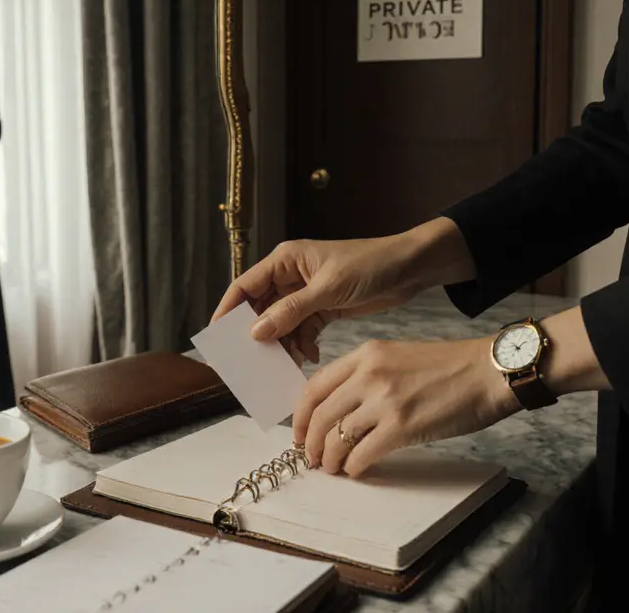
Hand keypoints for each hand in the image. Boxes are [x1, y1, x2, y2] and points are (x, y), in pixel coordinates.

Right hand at [211, 218, 475, 364]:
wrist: (410, 268)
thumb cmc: (370, 265)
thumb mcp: (329, 289)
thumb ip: (291, 311)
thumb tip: (255, 331)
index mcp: (286, 261)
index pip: (245, 286)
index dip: (228, 310)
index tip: (217, 337)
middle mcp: (291, 277)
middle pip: (260, 308)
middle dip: (256, 334)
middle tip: (250, 363)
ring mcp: (307, 294)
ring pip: (281, 324)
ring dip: (281, 344)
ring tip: (282, 367)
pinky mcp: (323, 309)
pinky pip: (302, 331)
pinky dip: (302, 346)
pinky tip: (310, 358)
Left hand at [292, 337, 519, 477]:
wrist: (487, 372)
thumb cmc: (449, 367)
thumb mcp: (397, 356)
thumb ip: (366, 376)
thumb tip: (341, 409)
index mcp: (365, 354)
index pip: (313, 387)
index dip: (300, 416)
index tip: (300, 433)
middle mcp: (368, 374)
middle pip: (319, 415)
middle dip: (310, 443)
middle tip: (312, 458)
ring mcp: (384, 400)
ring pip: (336, 437)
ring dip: (329, 459)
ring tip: (333, 468)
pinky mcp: (402, 426)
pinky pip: (362, 454)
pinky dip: (354, 467)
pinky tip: (357, 470)